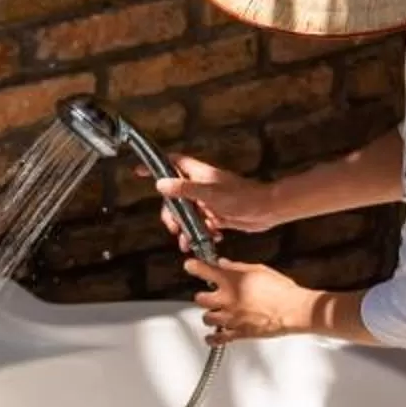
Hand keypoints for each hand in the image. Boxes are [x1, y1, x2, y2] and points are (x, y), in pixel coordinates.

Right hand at [156, 154, 289, 245]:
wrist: (266, 210)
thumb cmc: (242, 197)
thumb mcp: (209, 193)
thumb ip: (184, 189)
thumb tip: (160, 184)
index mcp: (198, 174)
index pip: (171, 163)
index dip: (155, 166)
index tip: (139, 172)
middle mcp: (201, 186)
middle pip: (174, 197)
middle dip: (172, 215)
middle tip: (175, 229)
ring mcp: (208, 201)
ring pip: (187, 214)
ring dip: (186, 229)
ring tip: (188, 243)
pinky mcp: (216, 215)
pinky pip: (201, 225)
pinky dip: (201, 233)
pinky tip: (210, 238)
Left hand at [188, 259, 316, 343]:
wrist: (293, 310)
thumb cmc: (281, 290)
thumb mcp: (259, 270)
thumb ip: (237, 267)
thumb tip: (224, 264)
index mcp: (231, 280)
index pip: (203, 270)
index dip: (194, 267)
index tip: (191, 266)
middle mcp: (227, 299)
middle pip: (200, 298)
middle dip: (203, 296)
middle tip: (209, 295)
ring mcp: (231, 317)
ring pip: (207, 318)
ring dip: (209, 315)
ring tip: (215, 314)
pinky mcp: (238, 333)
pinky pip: (218, 338)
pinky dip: (213, 339)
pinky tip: (211, 337)